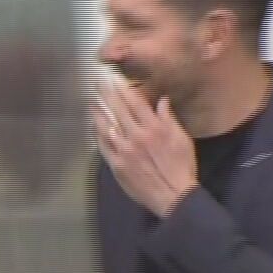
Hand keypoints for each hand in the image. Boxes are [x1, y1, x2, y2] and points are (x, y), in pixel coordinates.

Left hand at [95, 80, 196, 217]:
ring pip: (106, 126)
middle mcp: (136, 135)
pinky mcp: (116, 164)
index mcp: (154, 127)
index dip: (123, 88)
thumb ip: (169, 118)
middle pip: (118, 109)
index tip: (114, 78)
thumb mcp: (181, 139)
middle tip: (97, 82)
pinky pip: (103, 145)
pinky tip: (93, 126)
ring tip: (91, 101)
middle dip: (106, 94)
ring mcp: (124, 150)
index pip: (135, 102)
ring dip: (98, 111)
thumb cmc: (181, 166)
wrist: (172, 194)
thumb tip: (162, 100)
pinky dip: (97, 133)